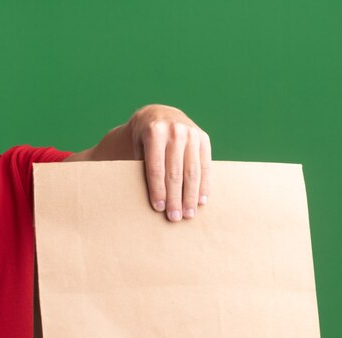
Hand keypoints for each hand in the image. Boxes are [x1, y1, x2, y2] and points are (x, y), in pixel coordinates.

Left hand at [131, 105, 210, 221]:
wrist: (159, 115)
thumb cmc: (142, 139)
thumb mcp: (136, 148)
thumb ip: (140, 168)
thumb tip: (144, 199)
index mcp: (154, 132)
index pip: (156, 168)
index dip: (158, 190)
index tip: (159, 208)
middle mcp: (175, 130)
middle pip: (175, 172)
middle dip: (175, 197)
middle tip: (174, 217)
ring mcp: (191, 133)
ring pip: (192, 170)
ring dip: (191, 195)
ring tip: (188, 214)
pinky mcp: (203, 138)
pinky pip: (205, 165)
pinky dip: (204, 184)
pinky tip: (201, 200)